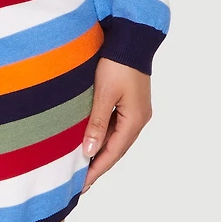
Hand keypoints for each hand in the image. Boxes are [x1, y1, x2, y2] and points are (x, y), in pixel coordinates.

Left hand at [81, 56, 151, 191]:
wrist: (131, 37)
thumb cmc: (118, 62)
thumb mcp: (104, 93)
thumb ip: (97, 122)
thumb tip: (89, 150)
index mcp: (135, 120)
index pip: (113, 152)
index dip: (97, 168)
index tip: (83, 184)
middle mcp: (138, 118)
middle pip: (116, 147)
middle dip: (99, 163)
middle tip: (81, 180)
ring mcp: (136, 110)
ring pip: (116, 136)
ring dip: (101, 148)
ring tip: (84, 162)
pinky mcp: (130, 101)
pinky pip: (116, 124)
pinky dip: (104, 133)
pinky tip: (92, 137)